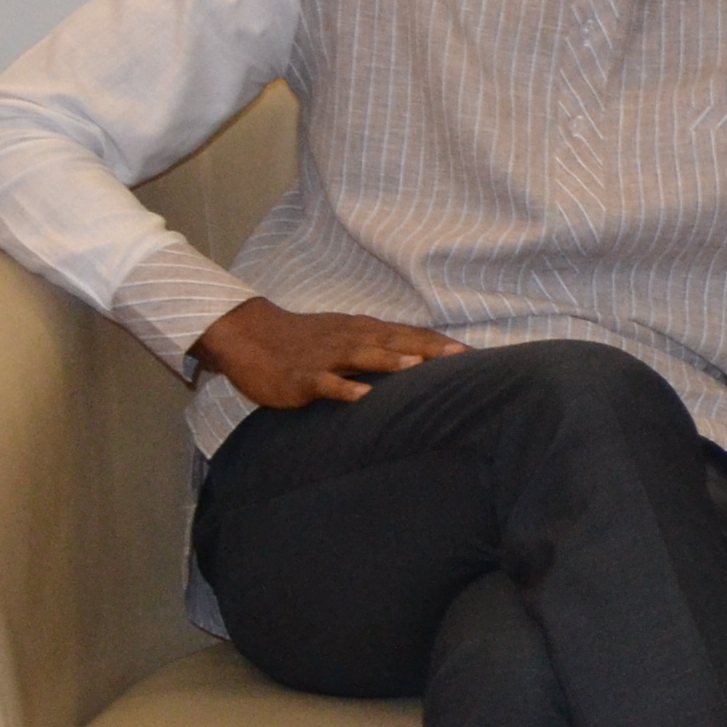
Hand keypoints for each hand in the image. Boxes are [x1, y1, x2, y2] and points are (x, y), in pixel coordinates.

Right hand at [193, 298, 462, 408]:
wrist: (249, 336)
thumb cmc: (305, 342)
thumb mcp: (347, 338)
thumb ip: (381, 347)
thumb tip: (422, 359)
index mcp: (364, 331)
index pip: (411, 335)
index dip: (442, 344)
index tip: (477, 355)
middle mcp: (351, 339)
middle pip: (396, 341)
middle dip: (430, 348)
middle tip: (464, 356)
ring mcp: (327, 357)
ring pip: (363, 355)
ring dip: (390, 360)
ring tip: (417, 365)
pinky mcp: (302, 376)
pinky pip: (325, 382)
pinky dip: (343, 387)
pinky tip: (361, 395)